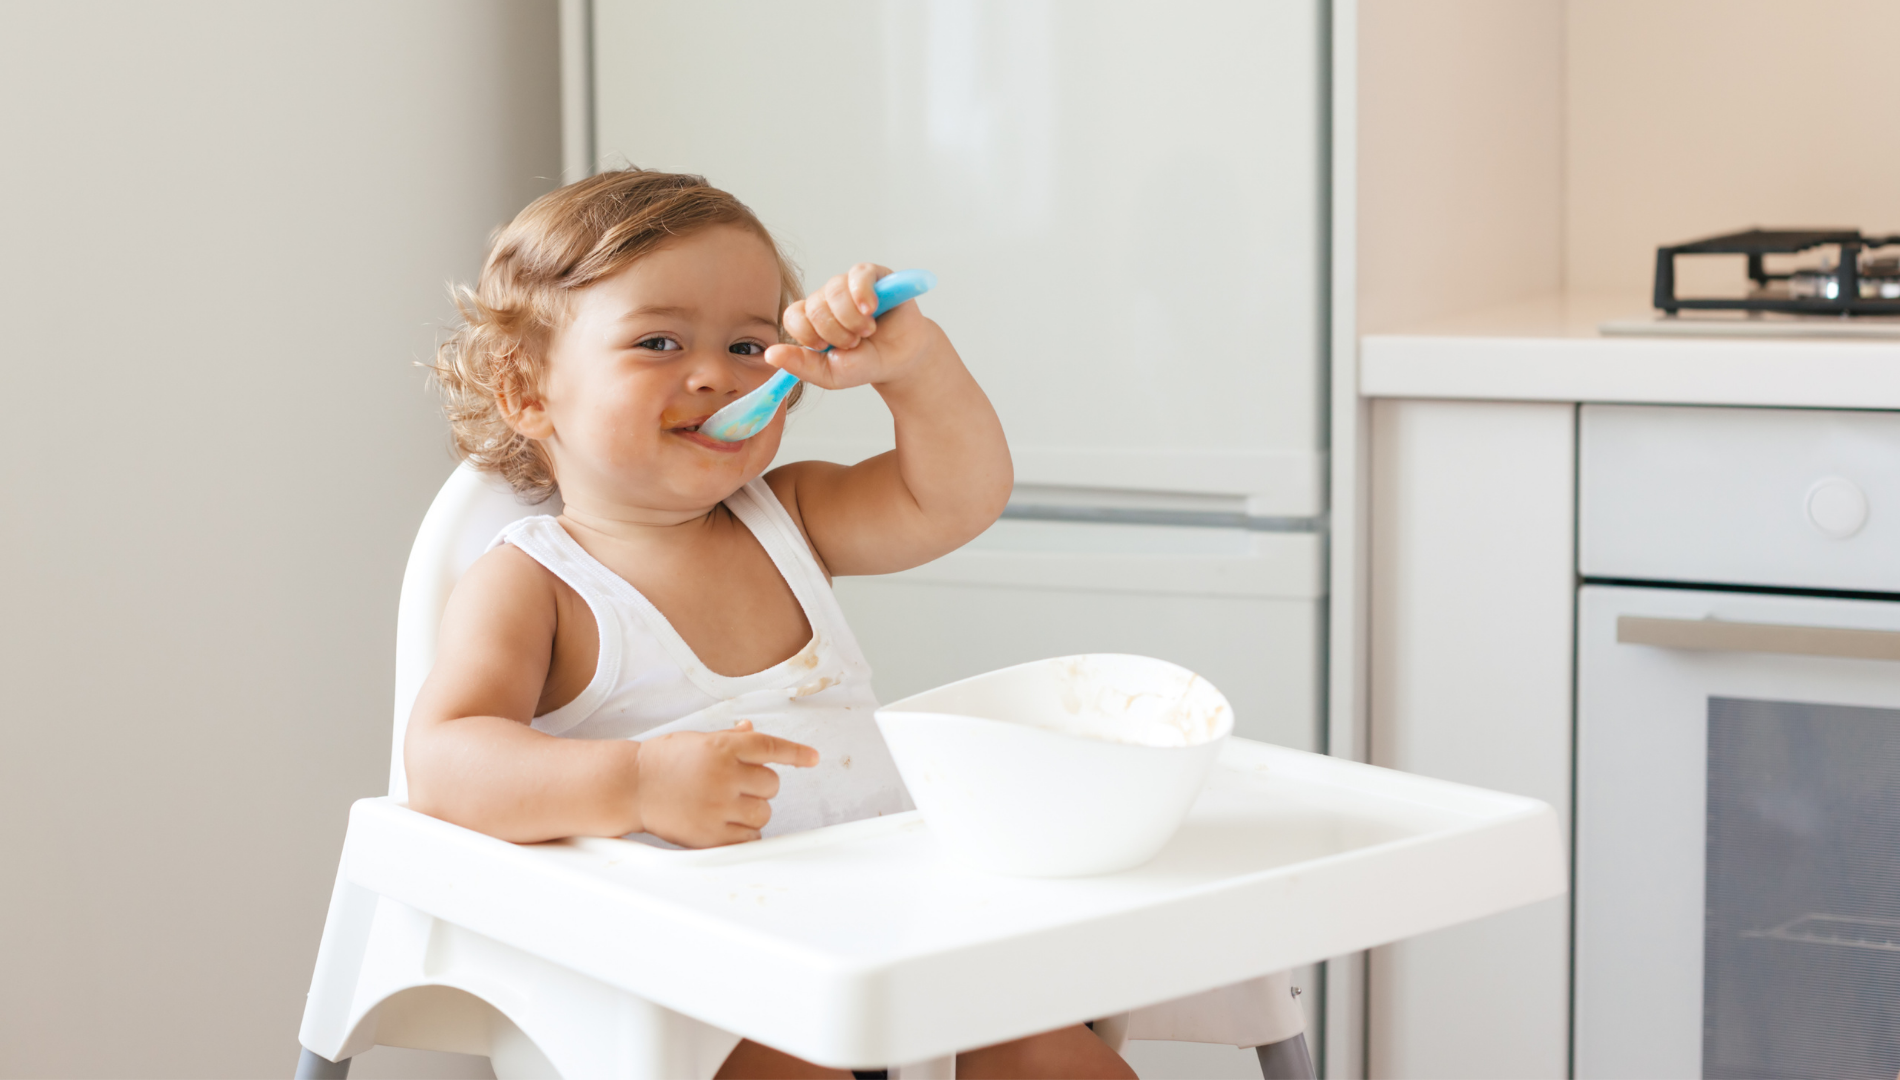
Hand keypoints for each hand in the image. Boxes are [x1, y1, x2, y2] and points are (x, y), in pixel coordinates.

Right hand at [634, 720, 817, 847]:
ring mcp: (718, 806)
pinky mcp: (711, 834)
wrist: (630, 786)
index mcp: (722, 747)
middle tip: (734, 785)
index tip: (812, 758)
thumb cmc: (664, 761)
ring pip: (764, 812)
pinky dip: (743, 832)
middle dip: (758, 786)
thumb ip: (730, 739)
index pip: (770, 747)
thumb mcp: (698, 740)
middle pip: (772, 785)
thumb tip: (753, 731)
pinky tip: (725, 822)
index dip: (795, 753)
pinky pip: (749, 837)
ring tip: (726, 805)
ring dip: (753, 810)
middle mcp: (724, 775)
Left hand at [768, 263, 947, 390]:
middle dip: (835, 332)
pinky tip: (870, 309)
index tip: (827, 349)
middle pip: (815, 306)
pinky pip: (859, 275)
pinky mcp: (874, 275)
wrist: (902, 360)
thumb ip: (800, 366)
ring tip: (868, 331)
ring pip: (834, 290)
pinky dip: (862, 294)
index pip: (794, 315)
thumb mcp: (830, 374)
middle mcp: (827, 298)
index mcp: (812, 319)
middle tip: (855, 343)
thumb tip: (770, 355)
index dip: (808, 334)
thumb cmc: (866, 363)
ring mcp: (849, 285)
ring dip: (851, 318)